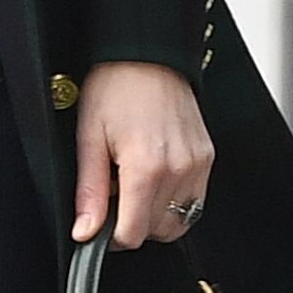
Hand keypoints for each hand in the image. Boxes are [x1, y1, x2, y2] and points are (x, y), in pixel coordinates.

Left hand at [72, 61, 213, 248]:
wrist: (147, 55)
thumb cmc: (115, 87)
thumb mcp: (89, 137)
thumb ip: (90, 190)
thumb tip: (85, 231)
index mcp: (146, 166)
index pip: (133, 234)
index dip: (111, 237)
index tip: (100, 225)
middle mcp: (178, 170)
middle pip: (155, 231)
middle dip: (131, 222)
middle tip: (115, 191)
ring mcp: (197, 165)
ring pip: (177, 222)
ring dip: (153, 215)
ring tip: (134, 182)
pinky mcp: (207, 159)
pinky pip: (193, 201)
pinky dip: (173, 200)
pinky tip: (154, 176)